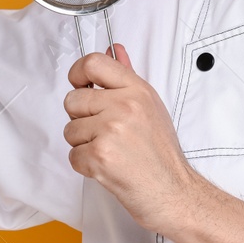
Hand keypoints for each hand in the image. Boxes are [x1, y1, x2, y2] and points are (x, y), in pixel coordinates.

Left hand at [64, 44, 204, 234]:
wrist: (174, 192)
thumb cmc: (161, 154)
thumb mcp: (150, 107)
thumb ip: (127, 77)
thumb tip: (114, 50)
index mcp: (137, 90)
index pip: (93, 63)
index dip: (77, 73)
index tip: (80, 85)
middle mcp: (124, 106)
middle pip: (73, 100)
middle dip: (81, 119)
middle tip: (104, 132)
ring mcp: (111, 131)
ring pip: (70, 130)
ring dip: (83, 145)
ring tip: (110, 151)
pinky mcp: (100, 157)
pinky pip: (73, 156)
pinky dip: (85, 165)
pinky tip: (107, 167)